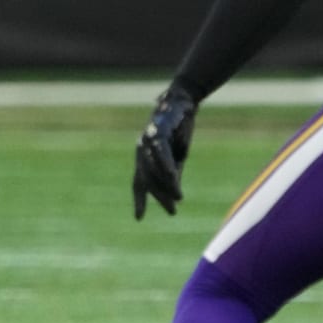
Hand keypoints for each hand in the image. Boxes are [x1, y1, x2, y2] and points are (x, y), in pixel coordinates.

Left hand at [132, 85, 196, 218]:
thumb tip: (174, 195)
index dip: (139, 200)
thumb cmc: (178, 131)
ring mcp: (147, 140)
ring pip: (153, 168)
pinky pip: (160, 151)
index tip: (138, 218)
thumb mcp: (177, 158)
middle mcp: (141, 150)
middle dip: (159, 196)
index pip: (139, 183)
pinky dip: (166, 165)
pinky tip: (173, 176)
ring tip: (178, 198)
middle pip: (147, 179)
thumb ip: (173, 174)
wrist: (184, 104)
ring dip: (166, 184)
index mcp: (144, 158)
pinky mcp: (157, 131)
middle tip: (172, 210)